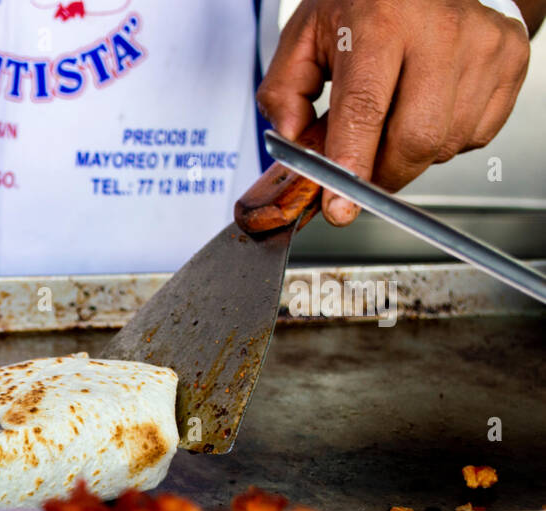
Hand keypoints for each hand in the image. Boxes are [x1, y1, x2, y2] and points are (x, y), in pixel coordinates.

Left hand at [257, 0, 530, 224]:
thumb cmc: (365, 6)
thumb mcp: (305, 37)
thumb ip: (284, 94)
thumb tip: (295, 146)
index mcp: (381, 21)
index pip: (365, 110)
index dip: (351, 166)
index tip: (339, 206)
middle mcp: (439, 30)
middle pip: (416, 140)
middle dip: (382, 175)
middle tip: (361, 169)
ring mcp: (482, 44)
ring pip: (446, 145)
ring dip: (411, 156)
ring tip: (394, 119)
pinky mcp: (510, 57)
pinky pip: (476, 135)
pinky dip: (445, 140)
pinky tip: (428, 106)